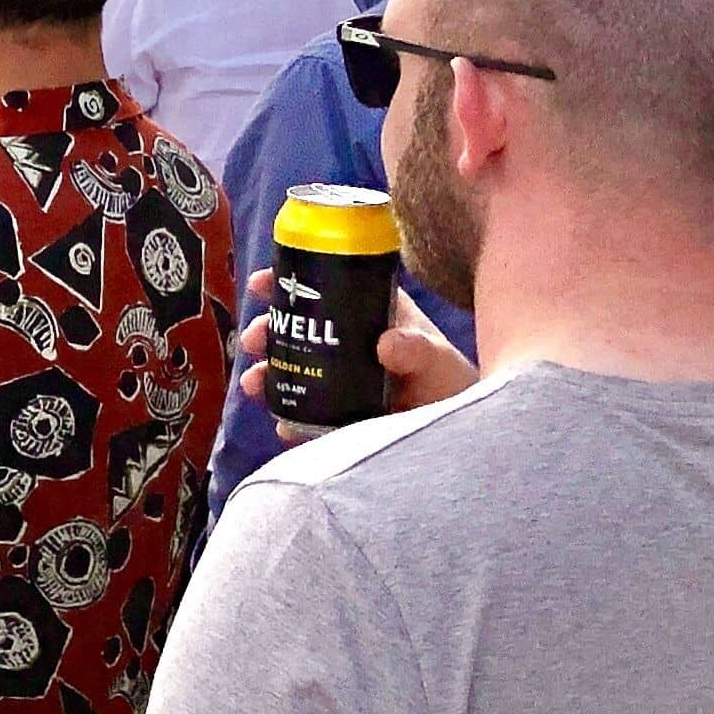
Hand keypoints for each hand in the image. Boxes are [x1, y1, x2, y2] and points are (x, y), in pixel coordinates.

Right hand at [233, 266, 469, 429]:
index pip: (324, 285)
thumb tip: (388, 344)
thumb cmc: (450, 383)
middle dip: (266, 331)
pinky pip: (304, 414)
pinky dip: (289, 419)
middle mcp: (347, 343)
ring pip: (292, 369)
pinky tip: (284, 426)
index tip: (261, 282)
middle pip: (297, 328)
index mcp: (368, 313)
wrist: (460, 433)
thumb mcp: (438, 361)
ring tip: (254, 385)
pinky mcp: (335, 415)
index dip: (289, 280)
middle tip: (253, 341)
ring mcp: (338, 379)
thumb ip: (417, 350)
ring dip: (266, 375)